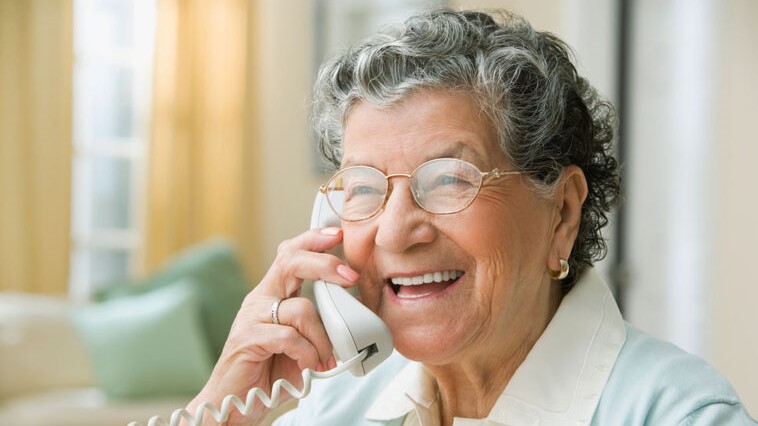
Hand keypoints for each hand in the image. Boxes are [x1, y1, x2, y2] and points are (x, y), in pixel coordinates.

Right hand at [185, 227, 358, 424]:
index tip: (338, 234)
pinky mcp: (247, 339)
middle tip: (350, 278)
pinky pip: (289, 336)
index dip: (313, 240)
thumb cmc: (268, 372)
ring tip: (327, 359)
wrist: (234, 404)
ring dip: (323, 337)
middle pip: (291, 262)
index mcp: (272, 294)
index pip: (290, 253)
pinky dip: (307, 352)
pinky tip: (309, 366)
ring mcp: (252, 318)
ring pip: (300, 308)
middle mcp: (260, 299)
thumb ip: (316, 323)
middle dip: (325, 264)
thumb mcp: (299, 341)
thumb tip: (352, 315)